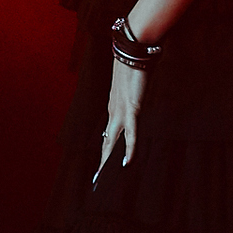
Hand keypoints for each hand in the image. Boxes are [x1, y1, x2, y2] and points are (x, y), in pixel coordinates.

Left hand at [97, 56, 145, 176]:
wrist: (132, 51)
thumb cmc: (133, 65)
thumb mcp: (131, 85)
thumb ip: (132, 96)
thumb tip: (136, 98)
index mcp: (113, 107)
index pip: (107, 134)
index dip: (105, 149)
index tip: (102, 164)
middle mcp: (113, 112)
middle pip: (105, 142)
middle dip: (101, 162)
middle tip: (95, 180)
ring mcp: (120, 112)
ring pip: (112, 142)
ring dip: (107, 160)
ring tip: (103, 177)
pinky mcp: (132, 109)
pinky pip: (130, 134)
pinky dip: (129, 149)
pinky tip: (126, 162)